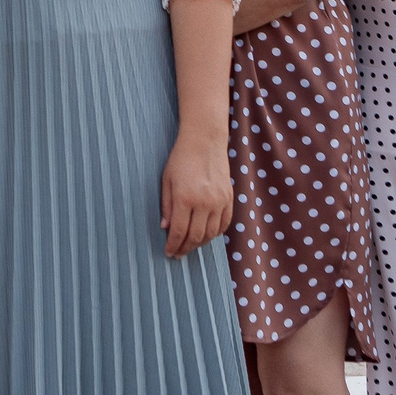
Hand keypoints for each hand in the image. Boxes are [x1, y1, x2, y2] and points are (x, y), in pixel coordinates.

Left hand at [159, 131, 230, 257]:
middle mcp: (204, 203)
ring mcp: (219, 201)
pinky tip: (206, 236)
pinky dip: (216, 234)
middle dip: (185, 248)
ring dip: (200, 243)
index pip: (179, 231)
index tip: (169, 253)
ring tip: (190, 246)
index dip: (173, 245)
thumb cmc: (181, 159)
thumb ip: (166, 206)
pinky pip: (225, 224)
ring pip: (211, 234)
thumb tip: (166, 229)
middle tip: (178, 254)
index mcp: (185, 198)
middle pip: (196, 236)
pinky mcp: (229, 198)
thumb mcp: (166, 181)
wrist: (205, 141)